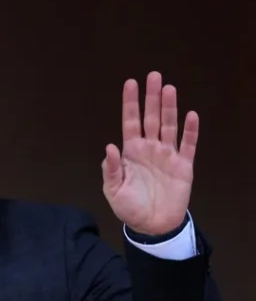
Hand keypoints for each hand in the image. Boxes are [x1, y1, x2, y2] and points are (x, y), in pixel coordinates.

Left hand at [102, 71, 197, 235]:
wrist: (152, 225)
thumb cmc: (130, 207)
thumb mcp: (113, 190)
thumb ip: (111, 169)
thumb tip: (109, 147)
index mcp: (131, 152)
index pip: (130, 122)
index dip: (130, 103)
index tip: (130, 83)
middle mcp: (150, 148)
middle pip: (152, 117)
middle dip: (152, 97)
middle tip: (154, 76)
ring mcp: (167, 155)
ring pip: (169, 126)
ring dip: (170, 108)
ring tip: (169, 89)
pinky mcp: (184, 166)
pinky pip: (188, 145)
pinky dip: (190, 131)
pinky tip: (191, 115)